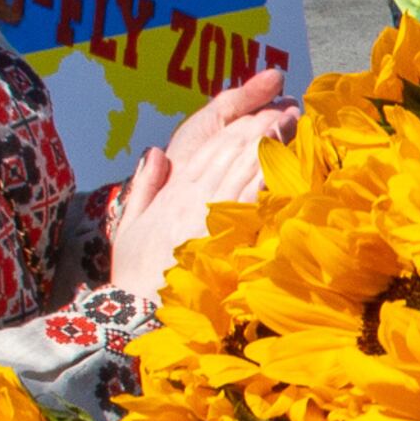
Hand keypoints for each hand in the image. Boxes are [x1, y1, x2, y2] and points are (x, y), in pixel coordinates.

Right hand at [107, 67, 294, 292]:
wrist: (137, 313)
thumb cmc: (135, 275)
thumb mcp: (129, 227)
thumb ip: (144, 187)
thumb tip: (157, 152)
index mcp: (172, 195)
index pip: (208, 149)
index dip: (235, 126)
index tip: (258, 109)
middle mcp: (192, 200)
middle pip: (231, 152)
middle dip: (260, 126)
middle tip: (286, 107)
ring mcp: (210, 218)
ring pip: (243, 168)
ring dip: (269, 142)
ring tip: (291, 121)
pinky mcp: (227, 239)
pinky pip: (252, 199)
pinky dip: (269, 176)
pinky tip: (286, 161)